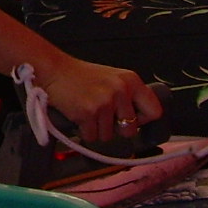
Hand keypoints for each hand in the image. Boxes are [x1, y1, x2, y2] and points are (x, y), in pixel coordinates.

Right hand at [43, 56, 163, 144]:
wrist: (54, 70)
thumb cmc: (79, 75)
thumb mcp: (111, 78)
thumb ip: (127, 95)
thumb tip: (140, 119)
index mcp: (130, 80)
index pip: (154, 111)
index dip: (143, 120)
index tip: (133, 119)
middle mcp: (121, 90)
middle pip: (131, 130)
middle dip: (116, 129)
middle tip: (103, 116)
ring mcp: (105, 102)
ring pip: (109, 136)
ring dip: (97, 129)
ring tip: (88, 112)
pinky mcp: (88, 113)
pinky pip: (92, 137)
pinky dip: (84, 131)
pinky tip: (79, 115)